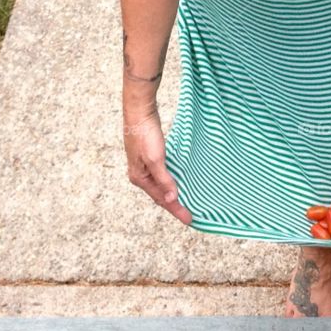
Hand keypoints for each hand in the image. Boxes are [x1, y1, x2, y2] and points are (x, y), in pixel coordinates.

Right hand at [123, 108, 191, 224]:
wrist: (140, 111)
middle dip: (174, 205)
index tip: (189, 220)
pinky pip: (163, 174)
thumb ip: (164, 180)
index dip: (176, 210)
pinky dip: (172, 181)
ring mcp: (144, 165)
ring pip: (162, 185)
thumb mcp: (156, 159)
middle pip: (160, 195)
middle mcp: (140, 174)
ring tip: (186, 202)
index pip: (161, 200)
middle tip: (190, 215)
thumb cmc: (145, 134)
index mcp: (140, 178)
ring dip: (173, 193)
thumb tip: (172, 199)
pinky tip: (179, 181)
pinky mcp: (150, 156)